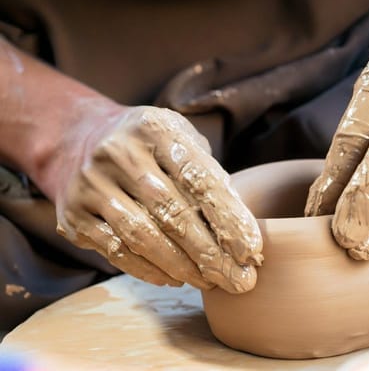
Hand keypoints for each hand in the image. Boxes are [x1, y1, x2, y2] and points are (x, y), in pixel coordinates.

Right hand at [50, 105, 262, 292]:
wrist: (77, 139)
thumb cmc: (149, 146)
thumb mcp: (180, 139)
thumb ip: (208, 175)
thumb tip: (240, 229)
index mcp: (156, 129)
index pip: (200, 178)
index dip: (229, 218)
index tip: (252, 251)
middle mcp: (119, 153)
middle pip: (173, 213)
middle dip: (212, 254)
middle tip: (239, 280)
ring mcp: (92, 184)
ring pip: (144, 236)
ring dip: (183, 267)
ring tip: (210, 283)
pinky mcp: (73, 213)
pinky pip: (116, 250)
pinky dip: (149, 270)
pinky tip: (175, 278)